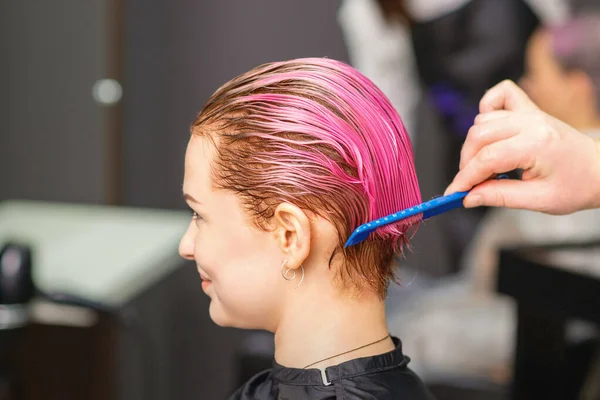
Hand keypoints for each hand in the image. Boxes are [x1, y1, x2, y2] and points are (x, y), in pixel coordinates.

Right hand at [445, 80, 599, 214]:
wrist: (599, 170)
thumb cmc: (576, 185)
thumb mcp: (539, 200)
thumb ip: (500, 196)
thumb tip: (469, 197)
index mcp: (537, 144)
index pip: (487, 158)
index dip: (465, 178)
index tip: (454, 193)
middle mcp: (531, 123)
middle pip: (479, 136)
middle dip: (468, 162)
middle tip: (472, 184)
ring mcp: (530, 113)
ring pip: (483, 120)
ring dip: (475, 144)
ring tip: (486, 166)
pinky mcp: (530, 109)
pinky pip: (501, 95)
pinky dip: (487, 108)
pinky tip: (490, 130)